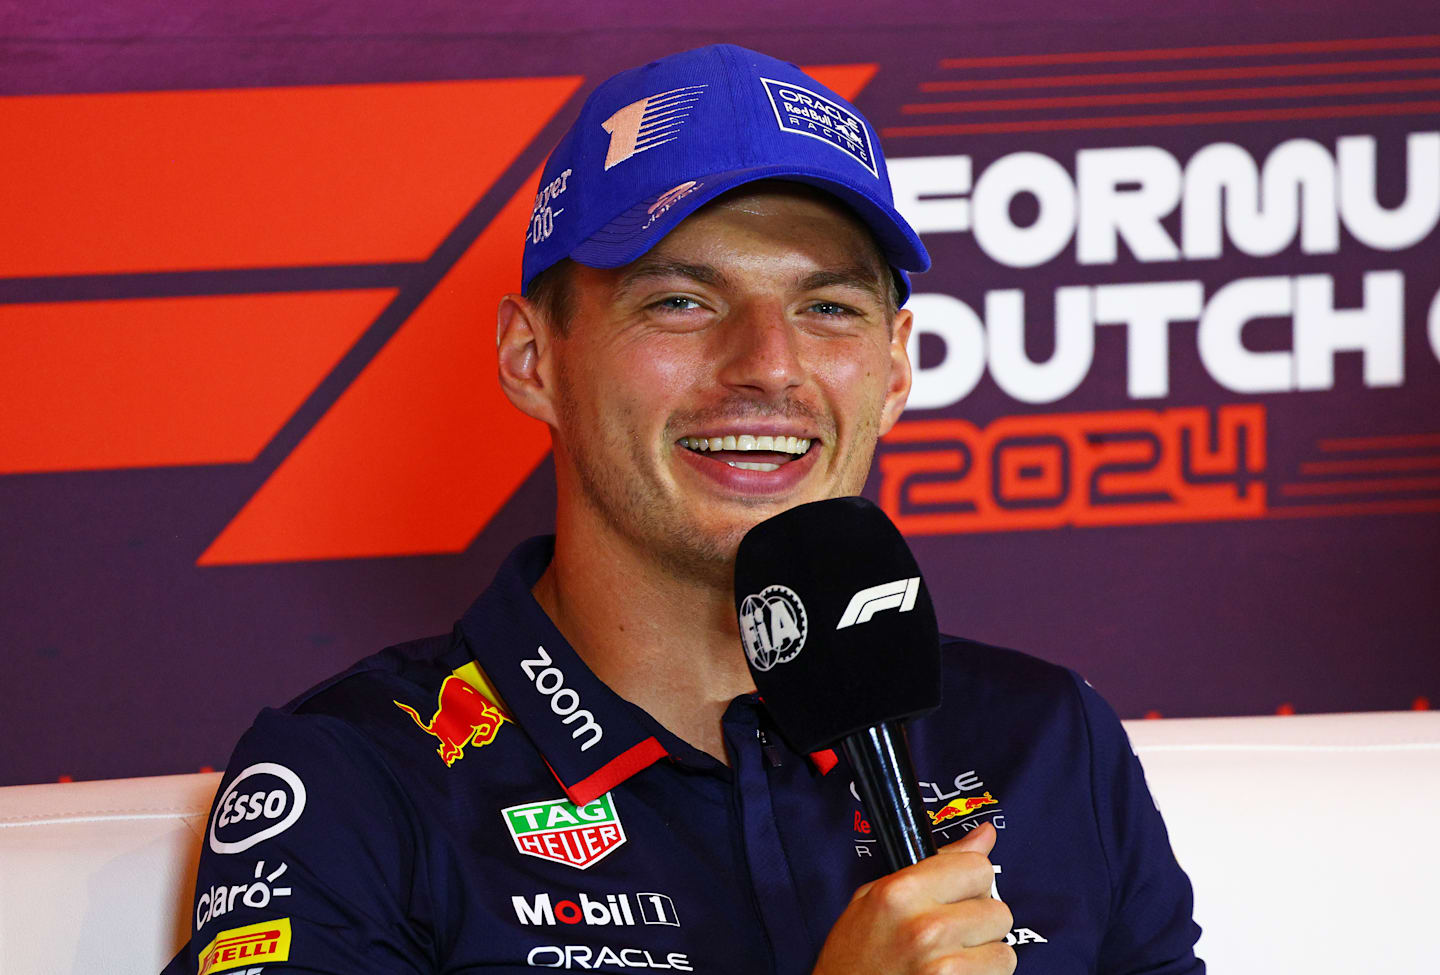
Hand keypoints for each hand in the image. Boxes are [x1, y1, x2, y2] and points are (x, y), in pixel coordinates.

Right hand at [812, 822, 1015, 974]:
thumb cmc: (856, 955)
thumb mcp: (877, 897)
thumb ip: (936, 863)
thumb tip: (984, 834)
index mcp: (902, 893)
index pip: (978, 867)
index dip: (971, 882)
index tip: (958, 894)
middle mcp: (925, 929)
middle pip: (998, 911)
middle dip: (979, 923)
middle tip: (950, 934)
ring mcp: (943, 968)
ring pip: (1004, 952)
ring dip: (984, 957)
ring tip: (950, 960)